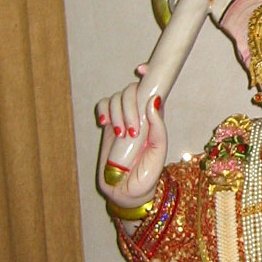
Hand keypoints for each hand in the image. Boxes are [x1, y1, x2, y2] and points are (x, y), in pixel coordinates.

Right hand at [96, 66, 166, 208]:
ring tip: (121, 135)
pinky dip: (104, 111)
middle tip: (132, 132)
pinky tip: (105, 124)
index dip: (148, 74)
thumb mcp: (158, 153)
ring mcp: (123, 118)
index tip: (141, 70)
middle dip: (130, 106)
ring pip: (117, 97)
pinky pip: (103, 106)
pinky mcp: (108, 125)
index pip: (153, 89)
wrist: (126, 192)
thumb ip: (158, 129)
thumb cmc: (146, 175)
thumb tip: (154, 100)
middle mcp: (139, 115)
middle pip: (132, 91)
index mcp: (155, 118)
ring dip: (118, 112)